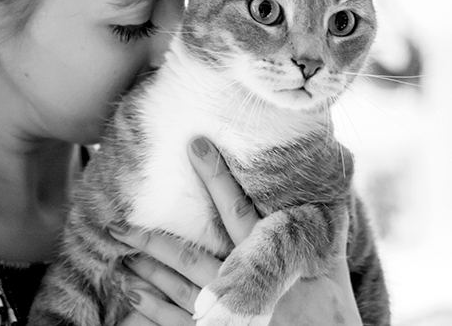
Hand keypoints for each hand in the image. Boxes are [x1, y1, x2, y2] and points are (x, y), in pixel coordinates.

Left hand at [110, 137, 361, 325]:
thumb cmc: (333, 310)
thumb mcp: (330, 267)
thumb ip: (314, 231)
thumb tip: (322, 181)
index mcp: (275, 262)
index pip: (239, 211)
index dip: (216, 176)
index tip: (194, 144)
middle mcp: (248, 288)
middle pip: (191, 259)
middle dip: (153, 239)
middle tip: (118, 222)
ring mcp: (231, 316)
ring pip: (178, 289)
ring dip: (145, 270)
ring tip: (118, 251)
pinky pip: (176, 323)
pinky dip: (151, 307)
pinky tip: (130, 289)